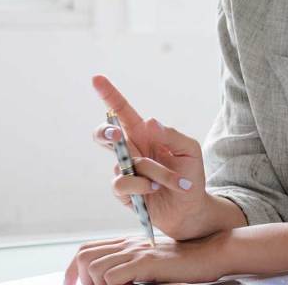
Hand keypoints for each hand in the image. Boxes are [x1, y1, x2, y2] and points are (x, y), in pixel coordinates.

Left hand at [63, 233, 229, 284]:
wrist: (209, 253)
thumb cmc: (184, 262)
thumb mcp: (152, 262)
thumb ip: (132, 266)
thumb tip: (111, 280)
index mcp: (127, 243)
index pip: (87, 250)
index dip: (72, 269)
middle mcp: (128, 244)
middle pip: (84, 256)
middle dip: (80, 278)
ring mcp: (137, 252)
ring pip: (94, 268)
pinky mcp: (146, 262)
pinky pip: (112, 277)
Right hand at [91, 75, 219, 240]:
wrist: (191, 209)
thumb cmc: (190, 175)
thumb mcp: (190, 150)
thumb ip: (172, 135)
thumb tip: (149, 121)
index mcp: (145, 134)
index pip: (123, 112)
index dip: (109, 95)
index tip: (96, 78)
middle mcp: (131, 150)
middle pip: (105, 135)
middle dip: (105, 132)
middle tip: (116, 135)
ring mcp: (124, 171)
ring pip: (123, 163)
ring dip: (151, 171)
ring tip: (167, 181)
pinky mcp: (122, 192)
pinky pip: (122, 183)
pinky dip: (141, 185)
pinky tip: (154, 189)